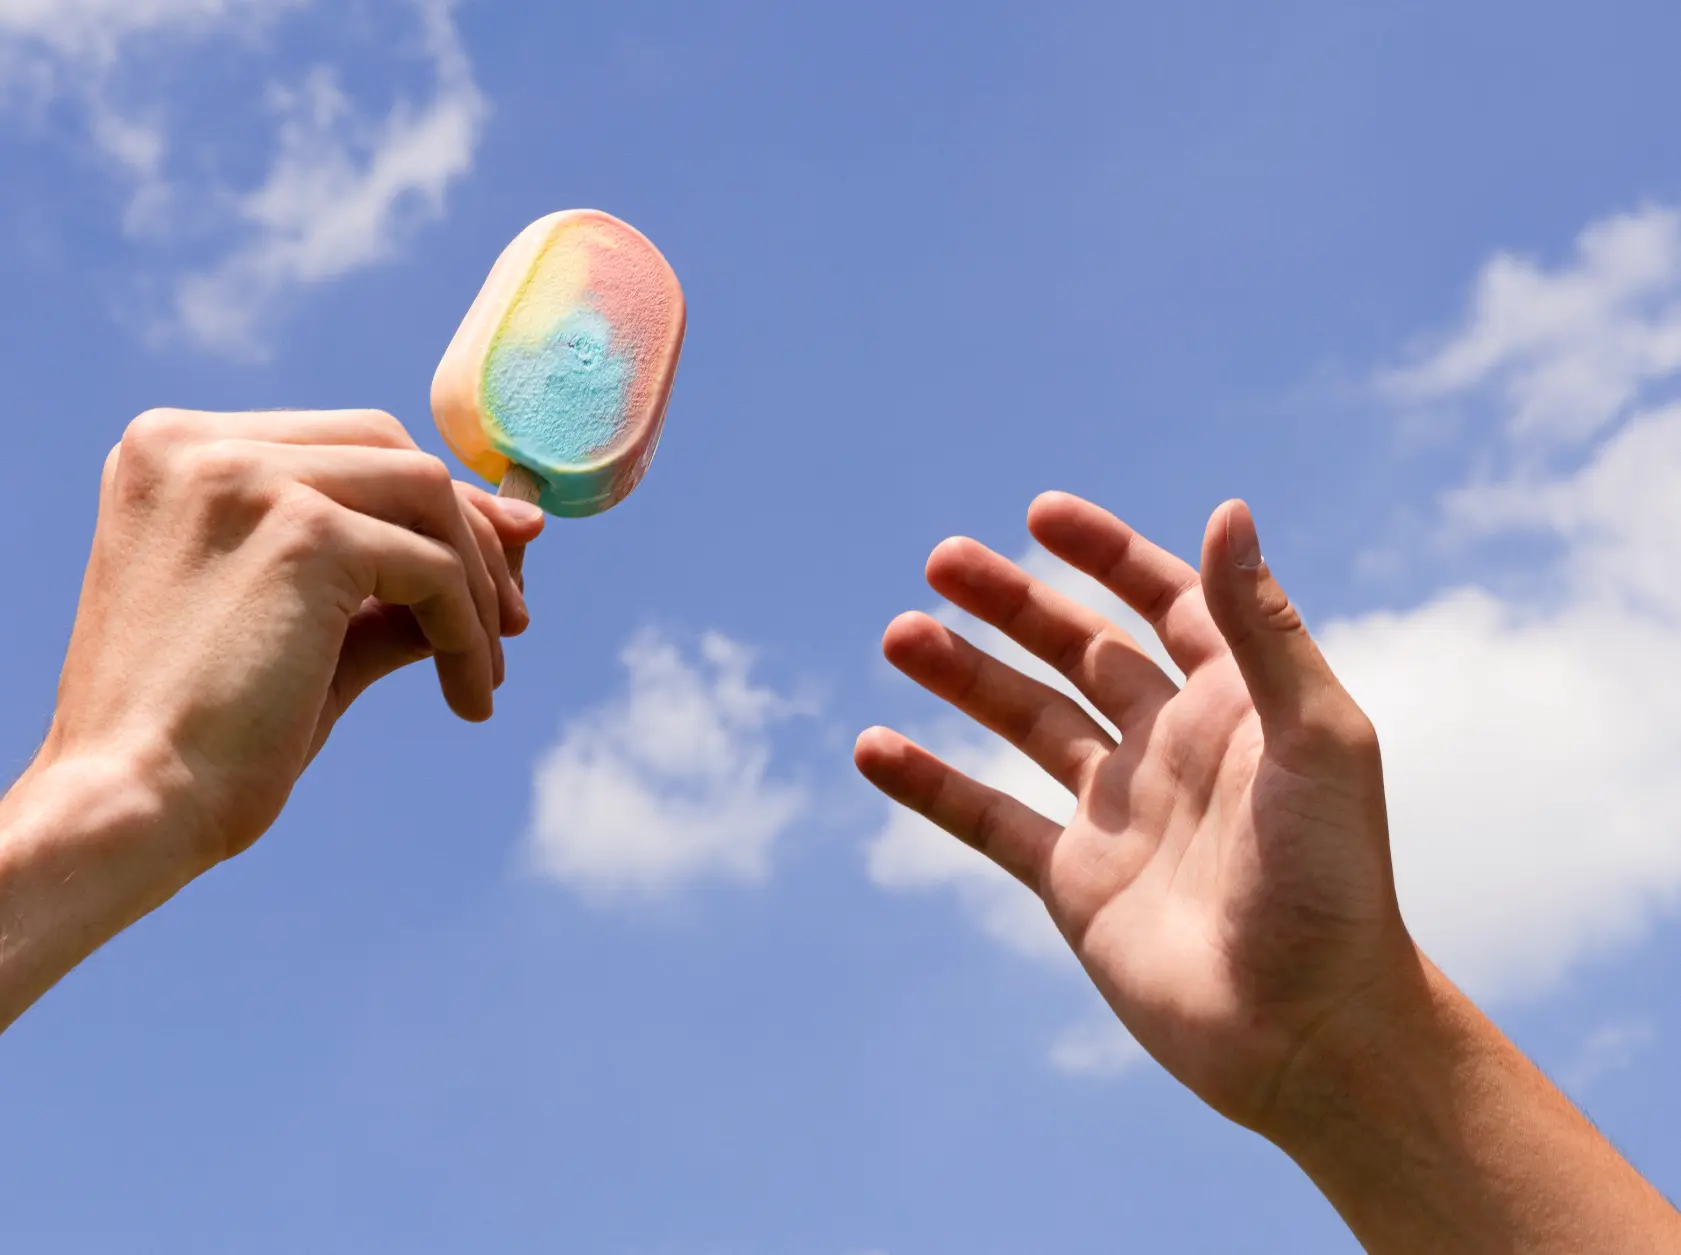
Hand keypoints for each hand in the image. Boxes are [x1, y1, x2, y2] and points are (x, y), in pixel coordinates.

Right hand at [40, 407, 543, 872]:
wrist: (134, 806)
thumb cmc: (203, 734)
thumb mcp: (302, 626)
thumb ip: (386, 576)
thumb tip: (509, 545)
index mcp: (175, 452)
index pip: (344, 442)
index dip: (432, 500)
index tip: (500, 559)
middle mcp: (200, 444)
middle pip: (391, 448)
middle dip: (470, 527)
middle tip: (516, 616)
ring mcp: (249, 478)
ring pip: (426, 495)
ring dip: (479, 584)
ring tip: (490, 667)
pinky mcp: (303, 533)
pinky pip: (433, 569)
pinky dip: (467, 631)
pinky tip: (469, 697)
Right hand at [856, 491, 1412, 1131]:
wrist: (1307, 1032)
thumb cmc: (1335, 884)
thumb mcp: (1315, 741)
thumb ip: (1264, 630)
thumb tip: (1227, 510)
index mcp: (1235, 704)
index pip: (1165, 602)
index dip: (1107, 554)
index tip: (1040, 515)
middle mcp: (1170, 746)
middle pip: (1078, 651)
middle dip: (1012, 603)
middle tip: (941, 561)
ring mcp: (1118, 813)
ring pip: (1025, 723)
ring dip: (962, 677)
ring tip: (898, 634)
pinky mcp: (1075, 881)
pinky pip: (989, 819)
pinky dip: (930, 786)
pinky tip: (873, 749)